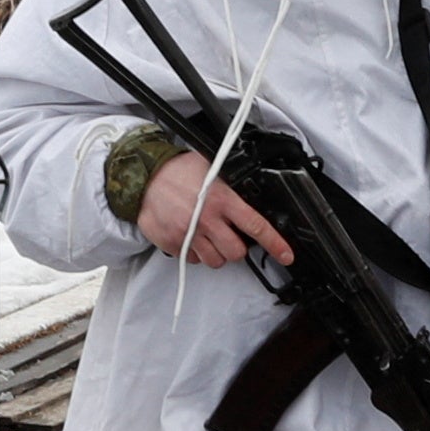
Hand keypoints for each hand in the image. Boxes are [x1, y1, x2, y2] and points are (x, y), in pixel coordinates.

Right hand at [137, 150, 291, 269]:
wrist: (143, 177)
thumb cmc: (177, 171)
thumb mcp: (211, 169)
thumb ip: (230, 186)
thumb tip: (250, 196)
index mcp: (222, 200)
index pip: (255, 226)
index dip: (275, 243)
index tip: (286, 255)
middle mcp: (206, 220)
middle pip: (236, 252)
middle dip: (237, 248)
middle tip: (231, 237)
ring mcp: (188, 235)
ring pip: (216, 261)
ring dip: (217, 253)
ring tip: (210, 237)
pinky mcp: (173, 244)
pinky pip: (193, 260)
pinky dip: (196, 253)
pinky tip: (192, 237)